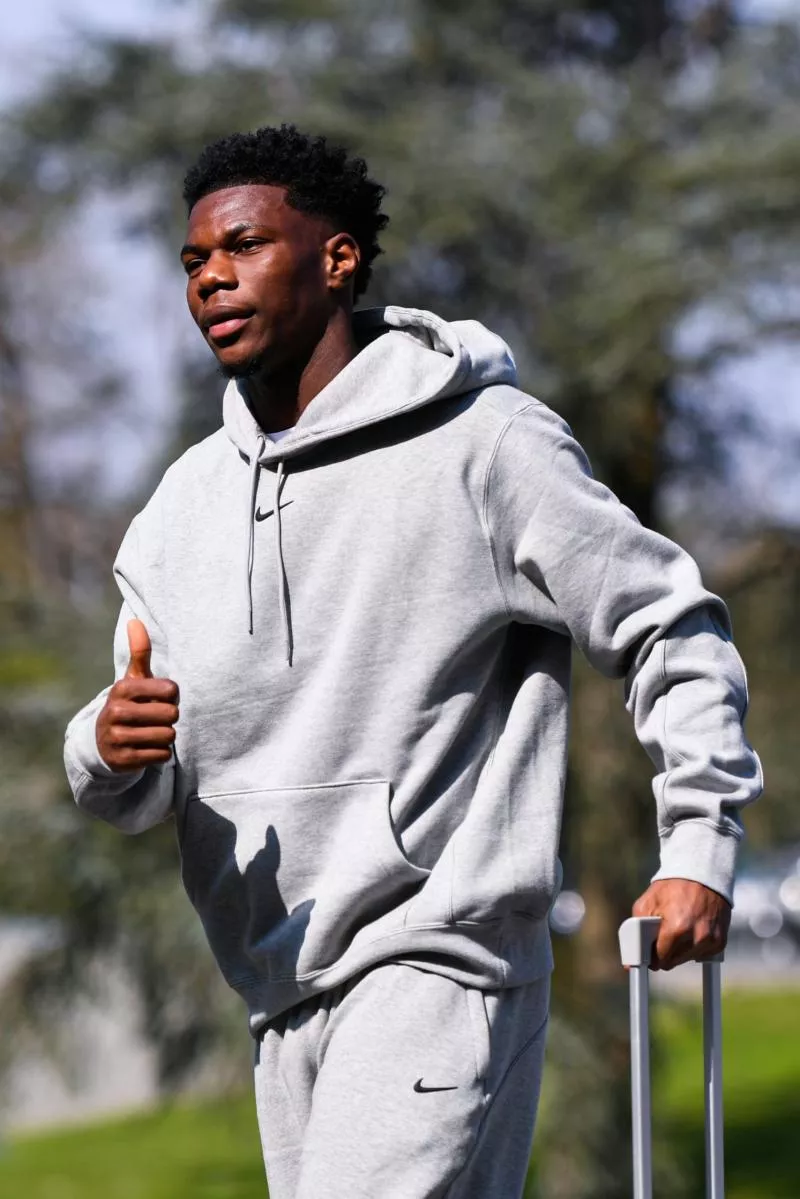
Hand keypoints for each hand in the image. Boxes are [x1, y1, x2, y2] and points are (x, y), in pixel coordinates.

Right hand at [95, 619, 179, 772]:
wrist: (102, 743)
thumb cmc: (128, 705)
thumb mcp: (132, 680)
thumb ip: (139, 653)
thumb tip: (136, 621)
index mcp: (122, 688)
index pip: (171, 690)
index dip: (172, 696)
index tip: (159, 698)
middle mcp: (116, 711)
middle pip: (171, 714)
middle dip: (169, 718)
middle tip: (155, 718)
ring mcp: (118, 737)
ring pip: (168, 736)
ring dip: (166, 736)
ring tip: (151, 732)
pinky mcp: (123, 760)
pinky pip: (162, 755)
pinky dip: (160, 753)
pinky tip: (147, 748)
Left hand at [632, 879, 730, 969]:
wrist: (703, 875)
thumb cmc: (673, 887)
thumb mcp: (647, 902)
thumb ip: (637, 928)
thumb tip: (633, 958)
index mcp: (676, 929)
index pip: (660, 960)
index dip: (652, 957)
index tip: (649, 953)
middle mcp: (697, 938)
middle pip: (674, 962)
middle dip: (665, 953)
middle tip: (664, 935)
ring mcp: (710, 941)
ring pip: (688, 959)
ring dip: (680, 950)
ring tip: (679, 929)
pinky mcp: (720, 942)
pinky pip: (702, 954)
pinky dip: (695, 947)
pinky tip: (692, 930)